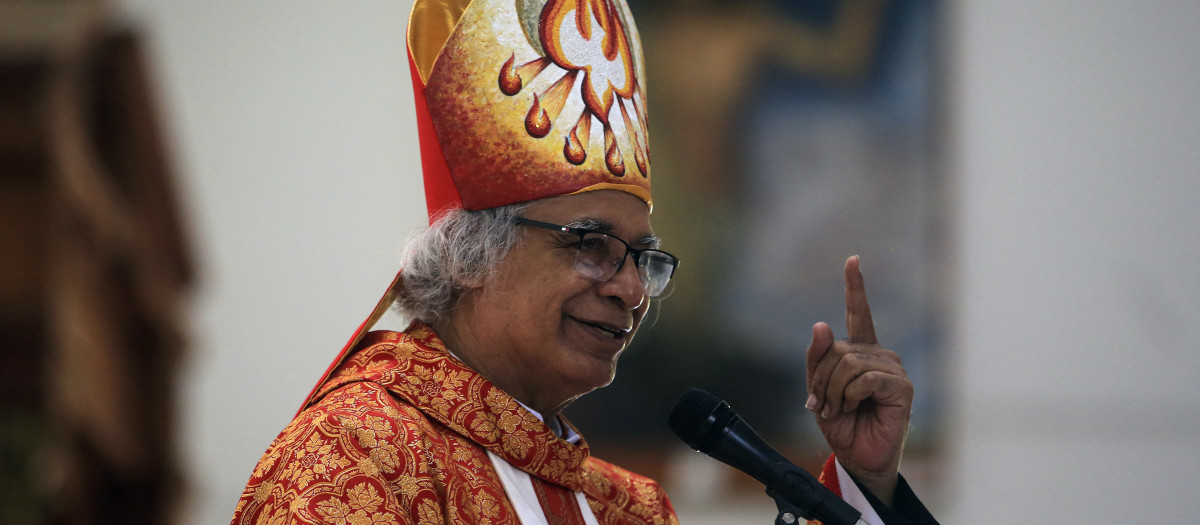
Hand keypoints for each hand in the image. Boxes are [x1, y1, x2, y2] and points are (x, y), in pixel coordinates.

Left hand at [805, 255, 912, 506]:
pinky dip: (851, 395)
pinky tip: (855, 408)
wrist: (857, 457)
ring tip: (839, 410)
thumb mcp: (818, 389)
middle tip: (823, 405)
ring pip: (848, 363)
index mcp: (860, 352)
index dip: (855, 286)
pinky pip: (865, 378)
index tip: (853, 259)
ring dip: (834, 391)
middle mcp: (879, 355)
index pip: (859, 313)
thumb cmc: (841, 424)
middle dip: (821, 379)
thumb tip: (822, 324)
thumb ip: (817, 358)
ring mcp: (892, 370)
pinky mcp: (901, 387)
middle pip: (838, 349)